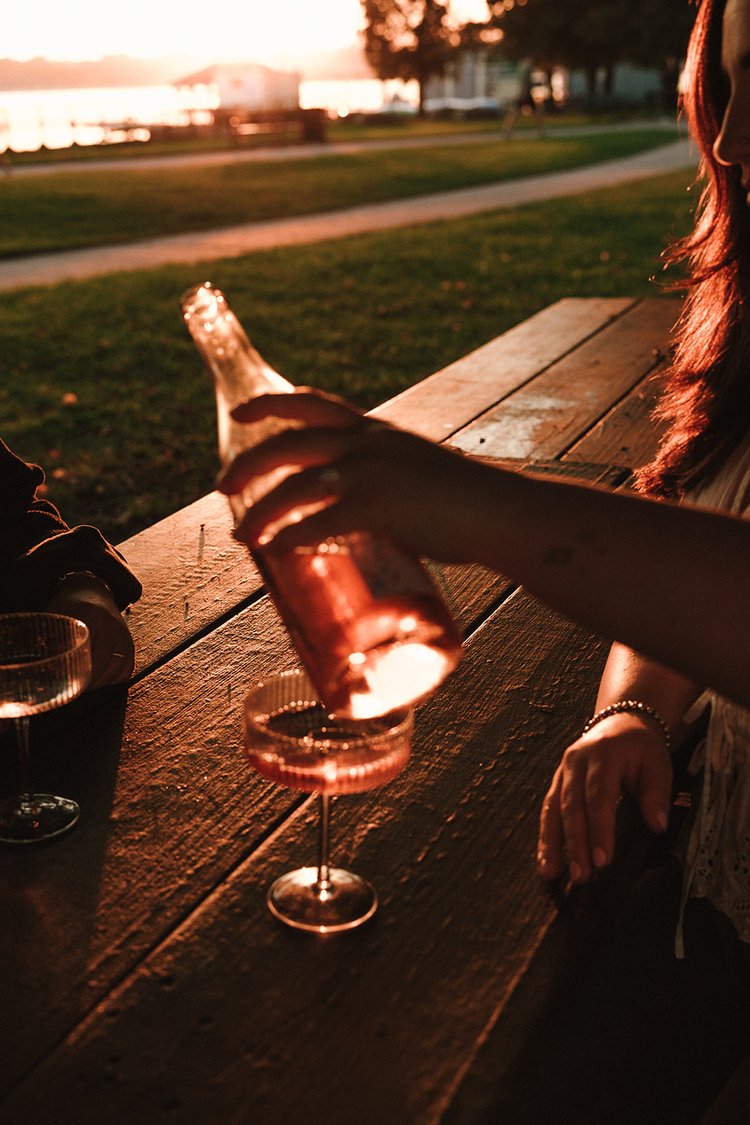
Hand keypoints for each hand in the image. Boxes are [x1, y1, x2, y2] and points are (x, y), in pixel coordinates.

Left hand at [45, 575, 134, 688]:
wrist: (91, 591)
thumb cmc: (67, 607)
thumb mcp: (55, 619)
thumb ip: (48, 643)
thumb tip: (38, 670)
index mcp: (90, 616)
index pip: (87, 653)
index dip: (76, 673)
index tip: (64, 683)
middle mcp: (111, 625)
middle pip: (103, 664)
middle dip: (87, 682)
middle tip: (72, 689)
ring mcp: (123, 634)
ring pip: (118, 670)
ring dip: (100, 682)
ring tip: (84, 685)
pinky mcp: (129, 642)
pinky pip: (126, 670)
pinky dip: (114, 679)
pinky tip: (99, 679)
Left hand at [217, 388, 490, 564]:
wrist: (499, 512)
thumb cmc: (462, 501)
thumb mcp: (415, 468)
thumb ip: (381, 478)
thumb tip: (354, 508)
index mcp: (376, 430)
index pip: (314, 403)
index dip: (272, 404)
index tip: (241, 412)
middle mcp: (369, 443)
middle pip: (292, 443)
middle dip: (249, 462)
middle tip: (222, 485)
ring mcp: (375, 473)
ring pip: (299, 485)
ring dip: (263, 512)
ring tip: (242, 535)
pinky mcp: (382, 506)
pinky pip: (322, 522)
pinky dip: (292, 537)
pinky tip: (275, 551)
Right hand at [537, 714, 672, 883]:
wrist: (621, 721)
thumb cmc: (641, 748)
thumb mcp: (658, 764)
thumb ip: (657, 795)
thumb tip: (657, 826)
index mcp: (603, 755)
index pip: (599, 796)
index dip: (599, 829)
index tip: (602, 860)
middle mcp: (575, 762)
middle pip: (572, 806)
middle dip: (574, 843)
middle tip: (580, 876)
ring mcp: (562, 771)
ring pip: (553, 809)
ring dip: (552, 843)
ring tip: (552, 874)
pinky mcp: (557, 782)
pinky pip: (548, 810)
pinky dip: (546, 837)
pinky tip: (547, 862)